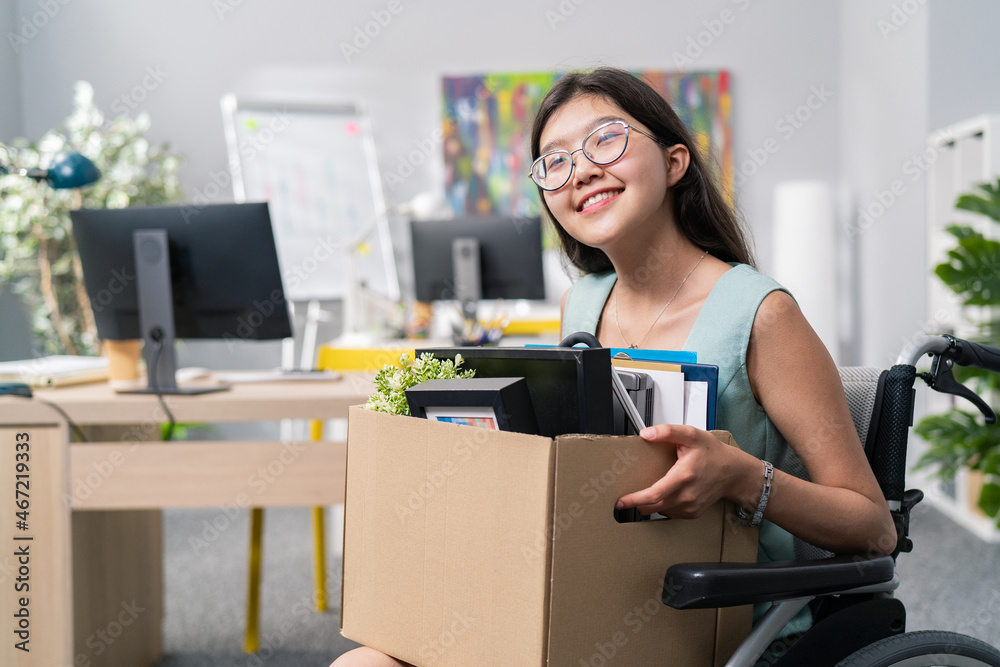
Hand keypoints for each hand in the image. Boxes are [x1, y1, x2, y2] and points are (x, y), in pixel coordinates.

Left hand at [615, 424, 749, 518]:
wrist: (734, 472)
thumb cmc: (713, 453)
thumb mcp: (691, 435)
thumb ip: (668, 431)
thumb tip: (646, 433)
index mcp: (684, 476)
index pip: (654, 494)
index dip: (635, 499)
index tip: (621, 501)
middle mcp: (687, 495)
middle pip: (654, 507)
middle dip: (637, 504)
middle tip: (625, 498)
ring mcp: (690, 507)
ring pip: (661, 511)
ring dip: (650, 504)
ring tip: (647, 492)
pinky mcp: (693, 513)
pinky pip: (670, 513)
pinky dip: (663, 506)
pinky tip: (664, 494)